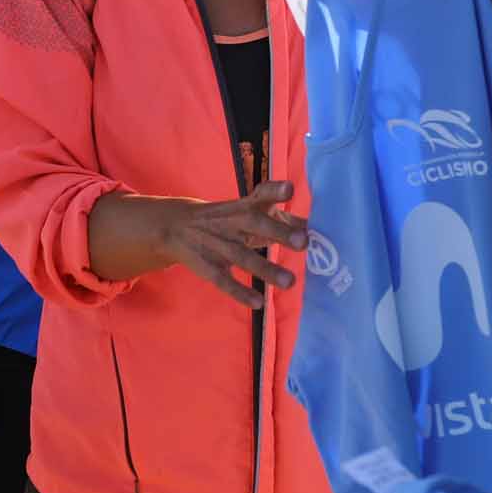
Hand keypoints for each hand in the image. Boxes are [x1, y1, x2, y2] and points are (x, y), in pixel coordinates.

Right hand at [154, 180, 306, 310]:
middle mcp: (233, 222)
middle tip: (303, 242)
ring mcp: (219, 244)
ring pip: (243, 257)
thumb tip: (315, 226)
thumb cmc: (228, 219)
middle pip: (256, 225)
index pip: (261, 194)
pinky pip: (224, 280)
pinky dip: (239, 292)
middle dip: (279, 232)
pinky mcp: (208, 266)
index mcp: (246, 206)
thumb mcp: (250, 212)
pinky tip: (258, 303)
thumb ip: (283, 220)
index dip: (275, 191)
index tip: (290, 189)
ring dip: (266, 269)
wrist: (176, 227)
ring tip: (290, 283)